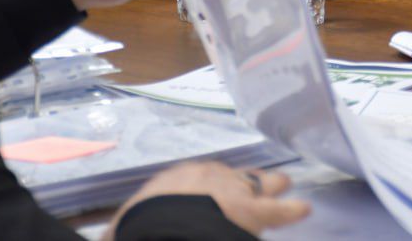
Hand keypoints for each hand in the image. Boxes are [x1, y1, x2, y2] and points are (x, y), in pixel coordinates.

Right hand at [107, 162, 308, 238]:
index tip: (211, 196)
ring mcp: (233, 190)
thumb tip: (108, 238)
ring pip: (258, 182)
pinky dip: (292, 210)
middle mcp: (207, 177)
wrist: (160, 228)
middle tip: (251, 184)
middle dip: (240, 182)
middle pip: (230, 176)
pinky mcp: (254, 210)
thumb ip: (128, 226)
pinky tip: (304, 209)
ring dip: (270, 184)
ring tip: (282, 183)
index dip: (208, 190)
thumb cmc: (139, 227)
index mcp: (175, 181)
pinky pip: (279, 209)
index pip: (196, 182)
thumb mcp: (124, 227)